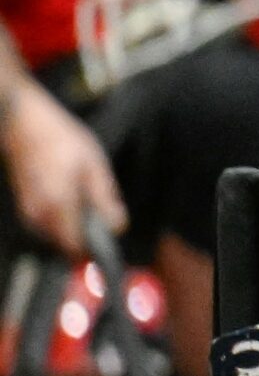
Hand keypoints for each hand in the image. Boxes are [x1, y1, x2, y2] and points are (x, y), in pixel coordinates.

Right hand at [3, 85, 124, 256]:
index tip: (110, 241)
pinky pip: (49, 226)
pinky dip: (64, 220)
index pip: (77, 249)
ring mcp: (29, 213)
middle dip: (88, 239)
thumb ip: (105, 200)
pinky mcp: (25, 208)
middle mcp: (39, 215)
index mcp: (58, 206)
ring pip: (58, 237)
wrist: (24, 124)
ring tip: (87, 201)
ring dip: (76, 229)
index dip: (96, 250)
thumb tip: (118, 227)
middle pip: (68, 246)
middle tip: (103, 216)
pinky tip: (73, 198)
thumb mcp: (94, 166)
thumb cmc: (61, 140)